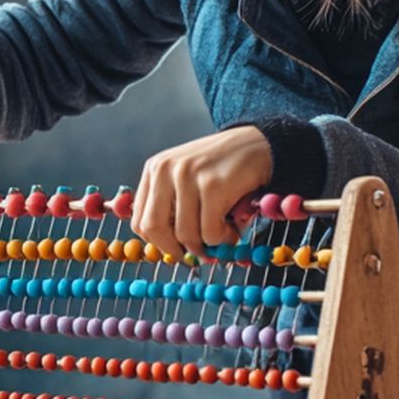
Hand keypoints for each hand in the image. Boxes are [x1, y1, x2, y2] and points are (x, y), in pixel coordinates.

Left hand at [132, 126, 274, 259]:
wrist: (258, 144)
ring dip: (206, 245)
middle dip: (176, 250)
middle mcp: (165, 170)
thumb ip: (173, 208)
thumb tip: (172, 252)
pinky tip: (233, 228)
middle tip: (196, 254)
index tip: (177, 250)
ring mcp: (187, 175)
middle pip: (154, 229)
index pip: (139, 220)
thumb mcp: (187, 180)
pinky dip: (223, 239)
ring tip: (224, 235)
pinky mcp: (212, 185)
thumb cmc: (222, 169)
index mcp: (155, 169)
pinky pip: (210, 231)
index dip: (158, 243)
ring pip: (184, 234)